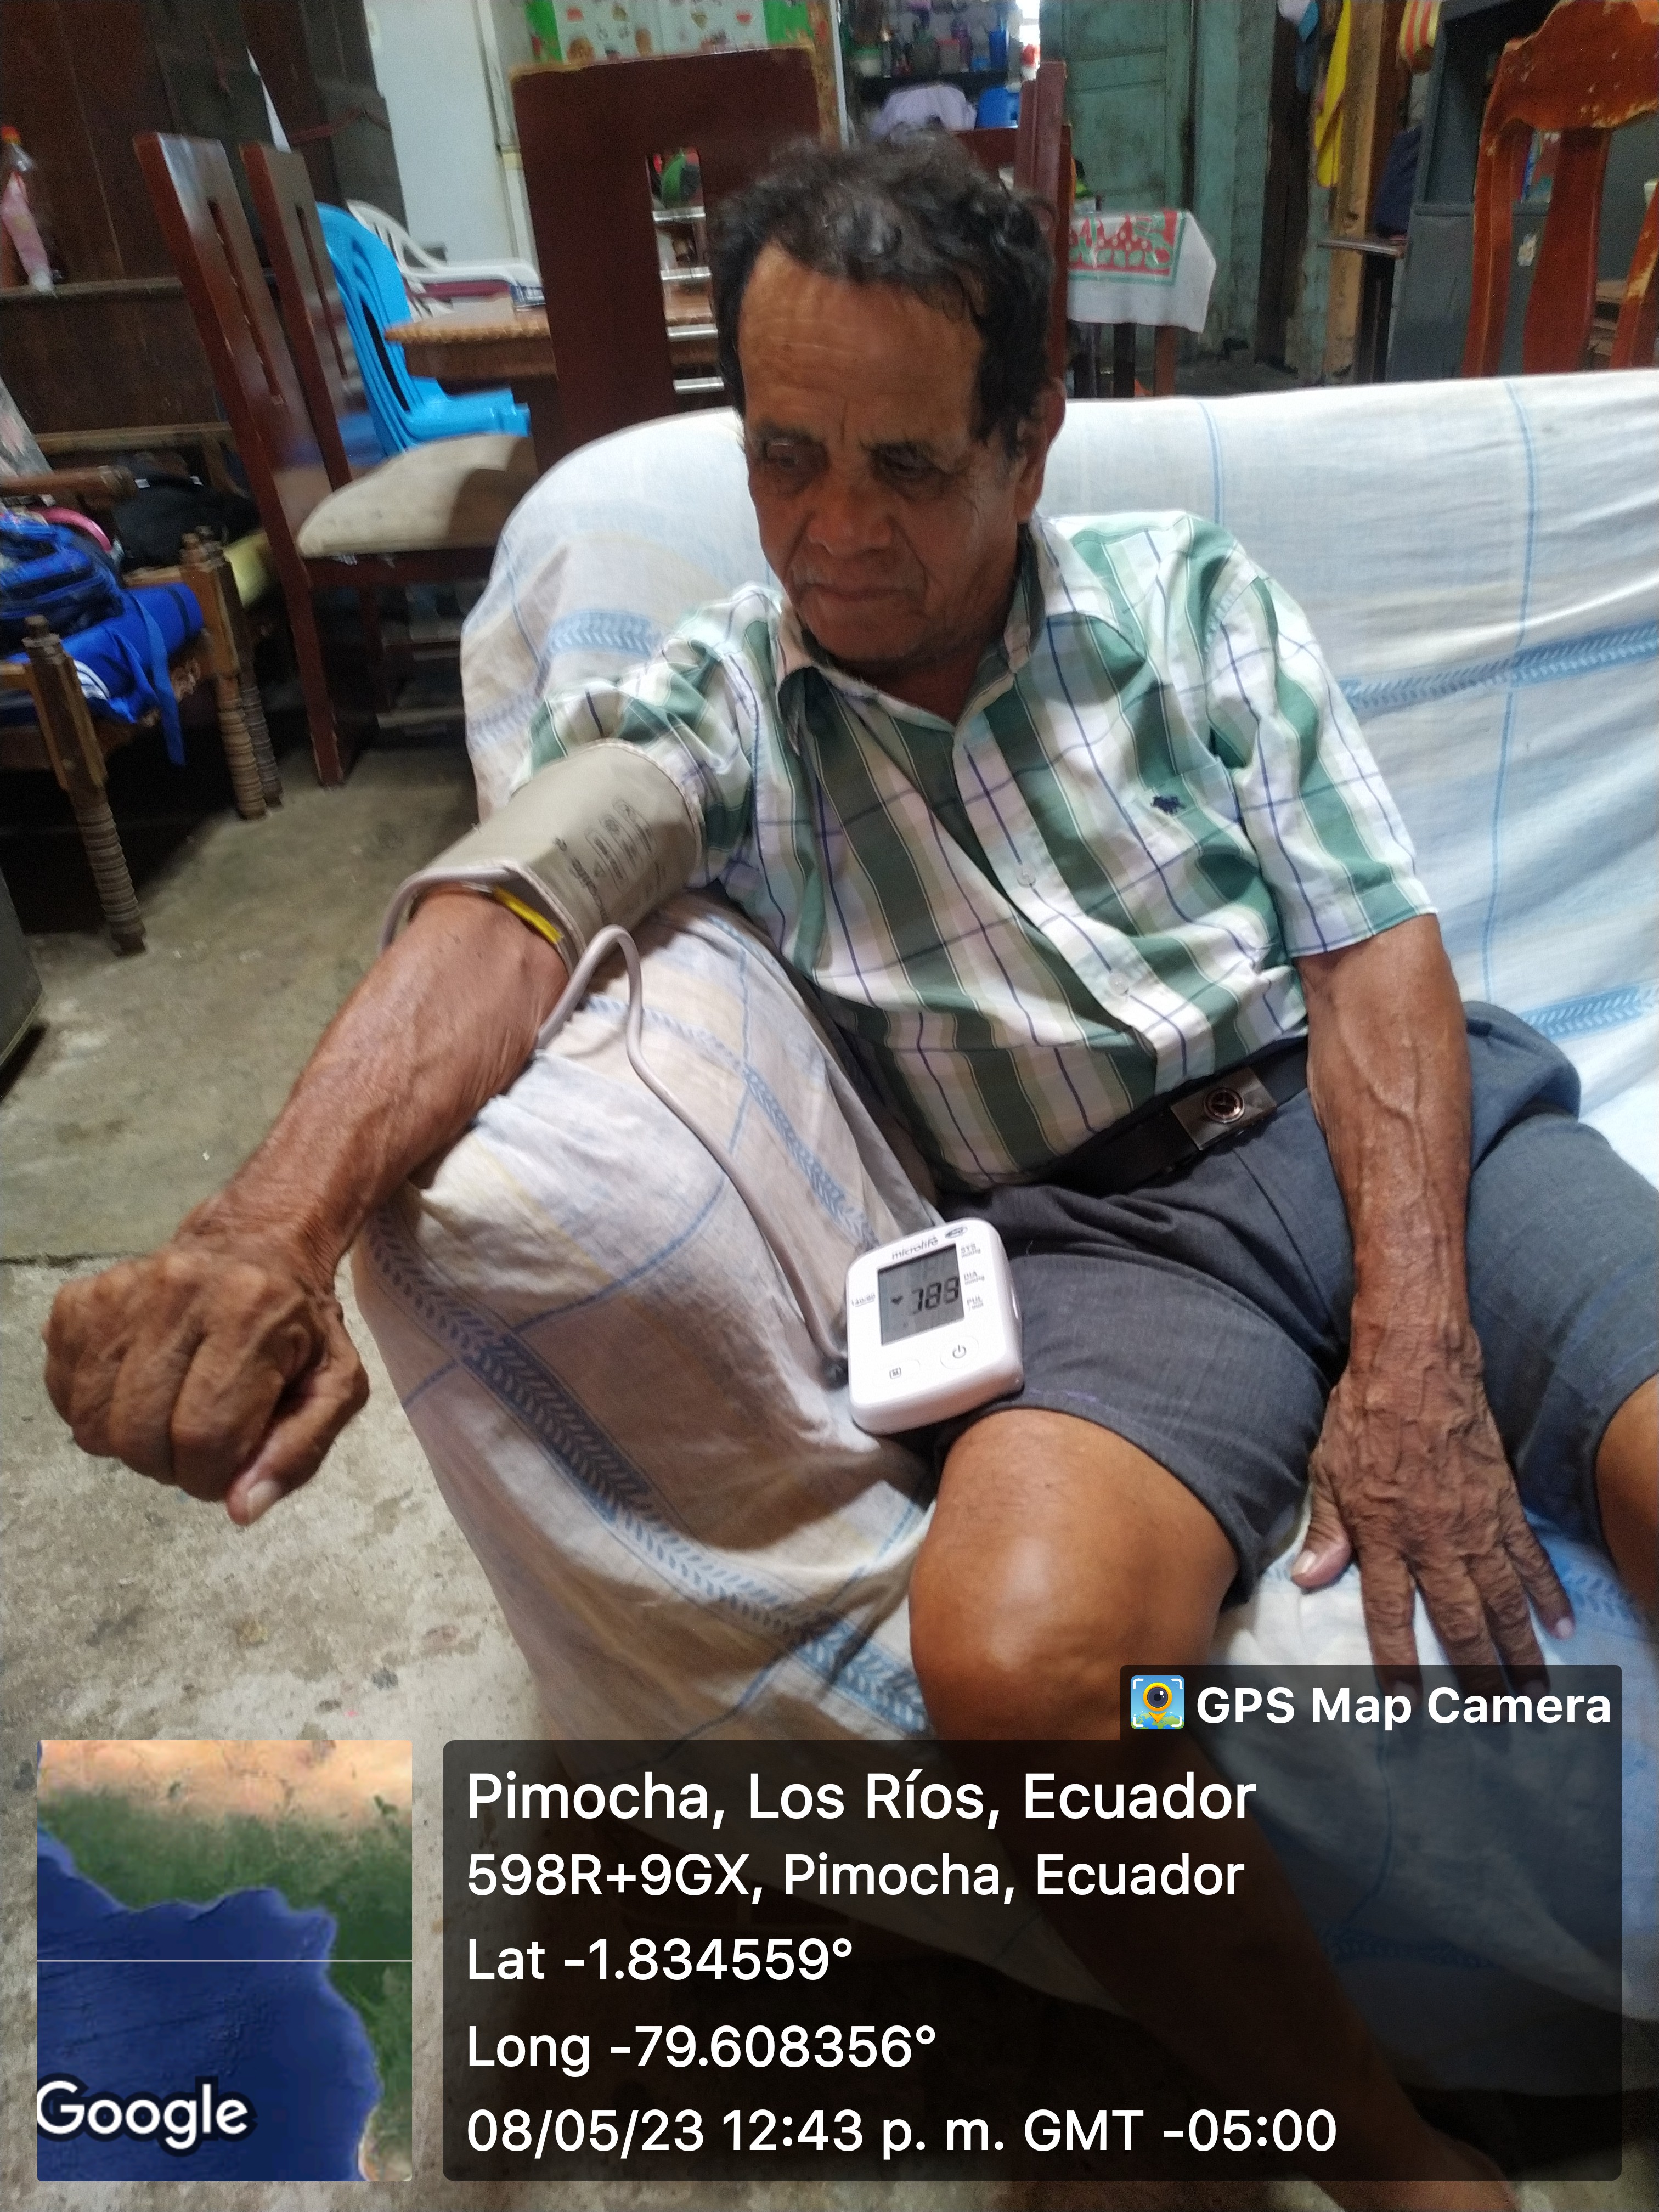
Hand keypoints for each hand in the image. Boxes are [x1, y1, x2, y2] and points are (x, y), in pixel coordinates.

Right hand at [42, 1227, 367, 1525]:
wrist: (258, 1247)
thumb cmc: (301, 1328)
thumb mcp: (335, 1387)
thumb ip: (299, 1452)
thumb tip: (239, 1510)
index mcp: (250, 1314)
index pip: (204, 1438)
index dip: (211, 1477)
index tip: (226, 1466)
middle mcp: (178, 1292)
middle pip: (138, 1434)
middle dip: (167, 1465)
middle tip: (196, 1443)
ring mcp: (121, 1291)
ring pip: (91, 1421)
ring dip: (126, 1443)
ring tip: (167, 1416)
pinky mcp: (81, 1299)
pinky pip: (63, 1389)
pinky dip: (92, 1410)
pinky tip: (133, 1390)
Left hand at [1290, 1338, 1572, 1676]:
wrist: (1417, 1365)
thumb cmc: (1364, 1415)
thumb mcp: (1327, 1470)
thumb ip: (1327, 1530)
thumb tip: (1310, 1581)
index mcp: (1384, 1535)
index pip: (1390, 1615)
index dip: (1398, 1663)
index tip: (1406, 1704)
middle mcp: (1434, 1540)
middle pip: (1458, 1621)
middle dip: (1474, 1675)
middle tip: (1491, 1718)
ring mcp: (1476, 1525)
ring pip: (1502, 1601)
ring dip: (1518, 1649)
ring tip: (1533, 1691)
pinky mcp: (1504, 1504)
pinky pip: (1530, 1558)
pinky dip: (1547, 1593)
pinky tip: (1562, 1625)